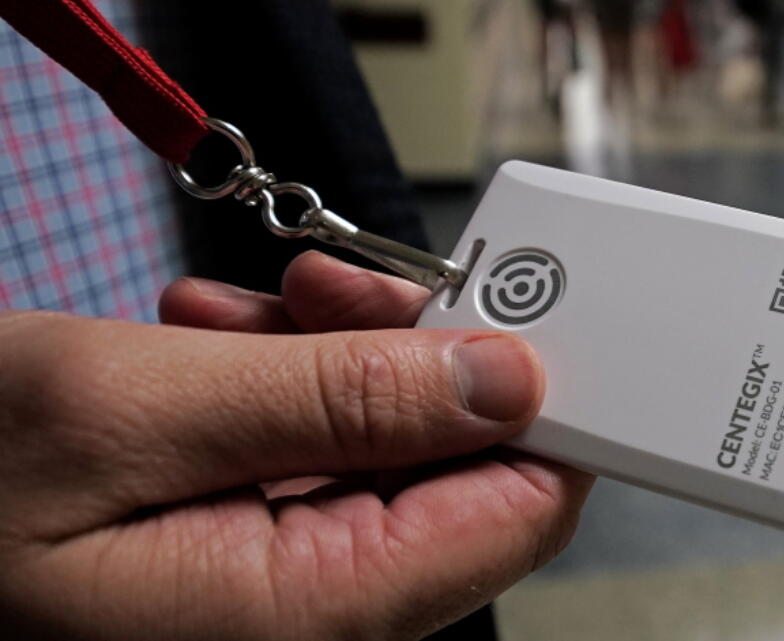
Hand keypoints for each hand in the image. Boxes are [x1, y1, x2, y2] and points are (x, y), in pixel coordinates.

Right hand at [0, 251, 592, 639]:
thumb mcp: (134, 409)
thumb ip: (338, 400)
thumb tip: (505, 383)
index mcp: (310, 610)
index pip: (522, 510)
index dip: (542, 399)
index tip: (519, 302)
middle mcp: (310, 613)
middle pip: (454, 466)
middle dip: (410, 354)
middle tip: (341, 281)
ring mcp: (276, 580)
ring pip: (380, 444)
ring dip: (333, 356)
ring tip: (246, 306)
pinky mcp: (239, 542)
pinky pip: (311, 452)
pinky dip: (280, 381)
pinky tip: (216, 337)